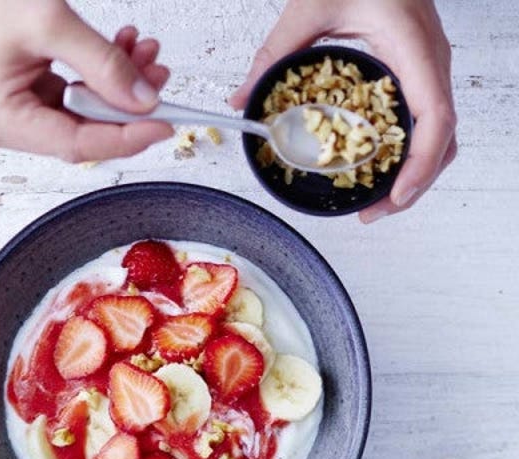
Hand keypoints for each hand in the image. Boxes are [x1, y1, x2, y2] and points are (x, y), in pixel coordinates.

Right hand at [0, 0, 172, 161]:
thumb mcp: (50, 22)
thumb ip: (103, 65)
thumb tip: (144, 100)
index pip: (75, 144)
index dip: (125, 137)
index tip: (163, 123)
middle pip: (80, 133)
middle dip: (124, 105)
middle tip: (158, 78)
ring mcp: (8, 114)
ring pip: (80, 115)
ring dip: (116, 86)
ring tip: (144, 53)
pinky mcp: (19, 98)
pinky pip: (69, 97)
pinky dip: (97, 76)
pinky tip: (120, 51)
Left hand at [229, 0, 456, 222]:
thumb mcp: (310, 6)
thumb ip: (273, 55)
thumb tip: (241, 100)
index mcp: (412, 48)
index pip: (435, 118)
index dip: (419, 165)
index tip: (394, 197)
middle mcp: (431, 62)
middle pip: (442, 140)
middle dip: (412, 184)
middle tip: (372, 213)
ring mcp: (429, 68)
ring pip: (438, 135)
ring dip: (412, 174)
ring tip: (375, 202)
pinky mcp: (419, 72)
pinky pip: (424, 122)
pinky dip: (408, 153)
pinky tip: (376, 168)